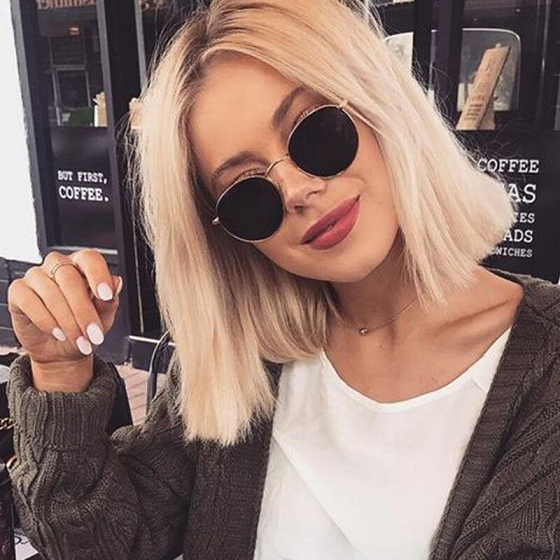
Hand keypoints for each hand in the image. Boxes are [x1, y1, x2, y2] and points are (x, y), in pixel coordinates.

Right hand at [7, 249, 122, 388]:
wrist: (61, 348)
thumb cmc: (84, 326)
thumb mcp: (103, 317)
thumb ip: (109, 301)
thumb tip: (116, 283)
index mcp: (82, 264)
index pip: (90, 258)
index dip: (99, 275)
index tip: (106, 295)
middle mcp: (58, 265)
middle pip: (70, 279)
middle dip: (84, 311)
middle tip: (94, 334)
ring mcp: (36, 276)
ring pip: (51, 293)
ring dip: (68, 322)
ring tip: (79, 340)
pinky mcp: (18, 291)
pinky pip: (30, 302)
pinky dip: (46, 321)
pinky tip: (58, 333)